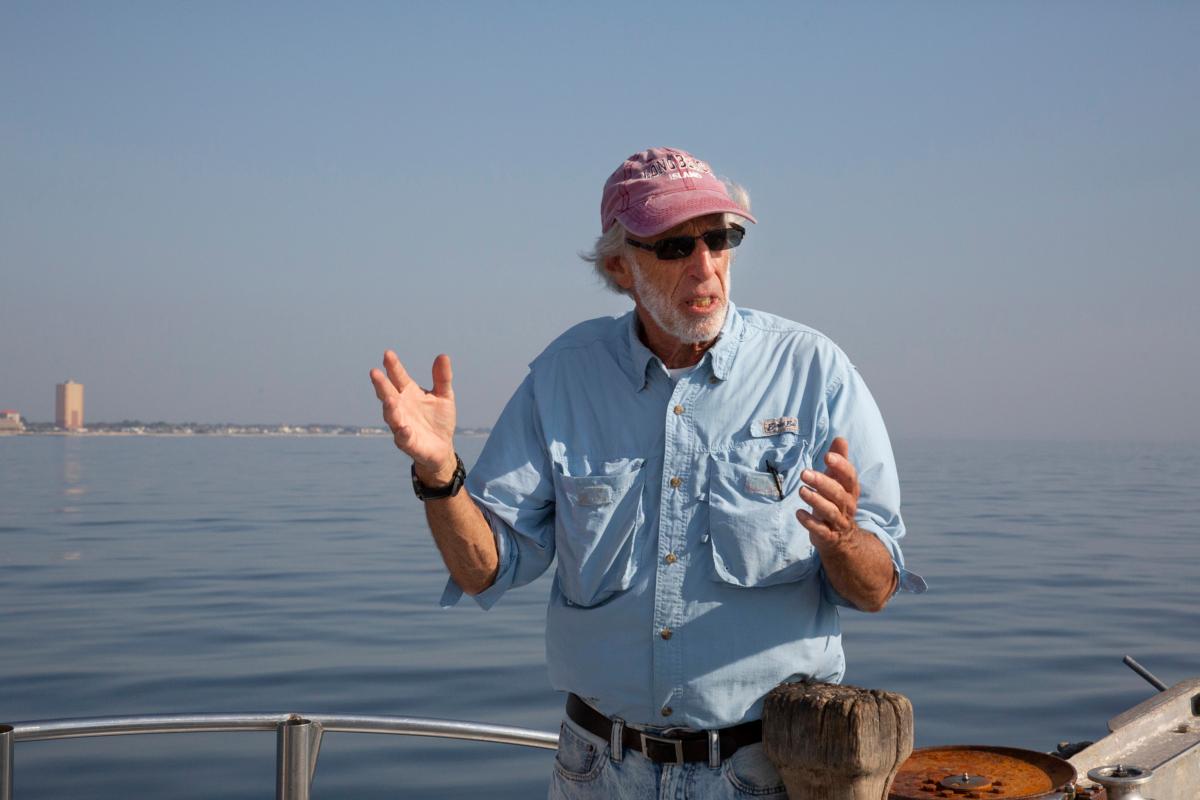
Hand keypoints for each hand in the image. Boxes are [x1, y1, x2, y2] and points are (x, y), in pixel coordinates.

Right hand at [369, 351, 456, 478]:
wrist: (443, 447)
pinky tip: (404, 427)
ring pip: (391, 415)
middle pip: (388, 393)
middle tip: (374, 372)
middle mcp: (400, 407)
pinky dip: (402, 433)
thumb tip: (443, 355)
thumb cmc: (439, 419)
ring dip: (389, 408)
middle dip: (381, 384)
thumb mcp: (444, 396)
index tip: (388, 354)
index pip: (398, 377)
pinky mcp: (407, 442)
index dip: (393, 366)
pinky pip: (402, 438)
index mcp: (408, 393)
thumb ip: (442, 377)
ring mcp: (401, 424)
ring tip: (389, 399)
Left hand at [796, 437, 860, 550]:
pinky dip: (810, 522)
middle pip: (838, 493)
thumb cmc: (836, 502)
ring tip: (801, 490)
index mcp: (850, 490)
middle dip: (822, 482)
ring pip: (830, 511)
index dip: (841, 466)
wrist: (843, 539)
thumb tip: (840, 438)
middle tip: (804, 473)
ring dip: (815, 500)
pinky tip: (798, 513)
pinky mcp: (828, 536)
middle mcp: (847, 505)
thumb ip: (839, 461)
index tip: (827, 455)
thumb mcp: (838, 482)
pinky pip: (821, 530)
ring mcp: (838, 522)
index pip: (850, 477)